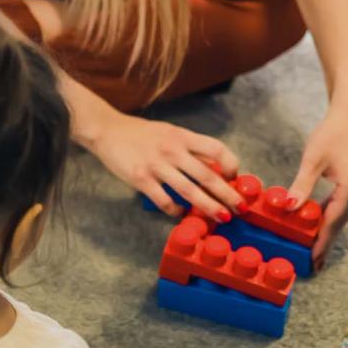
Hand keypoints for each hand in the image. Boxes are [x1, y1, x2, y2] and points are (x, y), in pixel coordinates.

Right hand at [89, 111, 241, 219]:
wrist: (107, 130)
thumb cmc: (141, 134)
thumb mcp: (170, 132)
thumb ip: (190, 148)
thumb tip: (214, 166)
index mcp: (182, 136)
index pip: (216, 149)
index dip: (231, 164)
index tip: (235, 178)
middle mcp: (172, 150)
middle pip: (208, 175)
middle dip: (227, 194)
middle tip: (240, 208)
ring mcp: (156, 165)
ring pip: (190, 191)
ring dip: (208, 207)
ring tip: (222, 217)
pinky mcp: (141, 179)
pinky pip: (164, 200)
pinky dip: (175, 210)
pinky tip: (181, 213)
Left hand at [290, 100, 347, 269]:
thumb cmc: (331, 132)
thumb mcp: (312, 160)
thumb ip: (301, 186)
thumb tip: (288, 208)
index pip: (333, 222)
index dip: (322, 242)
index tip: (314, 261)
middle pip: (340, 221)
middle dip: (326, 240)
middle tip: (314, 262)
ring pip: (343, 213)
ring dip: (329, 228)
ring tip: (315, 245)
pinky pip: (344, 203)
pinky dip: (332, 214)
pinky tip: (320, 220)